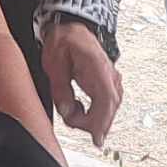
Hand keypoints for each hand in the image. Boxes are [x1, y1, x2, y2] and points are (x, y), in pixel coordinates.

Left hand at [41, 20, 122, 146]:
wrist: (72, 28)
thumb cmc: (64, 41)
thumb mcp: (54, 65)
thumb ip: (61, 90)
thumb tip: (68, 112)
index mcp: (97, 67)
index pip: (107, 99)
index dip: (103, 121)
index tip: (96, 139)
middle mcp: (109, 74)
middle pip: (110, 108)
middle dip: (93, 124)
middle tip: (73, 123)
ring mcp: (111, 79)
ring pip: (110, 108)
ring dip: (94, 119)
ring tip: (73, 115)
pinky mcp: (107, 83)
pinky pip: (107, 104)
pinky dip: (97, 114)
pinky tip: (84, 115)